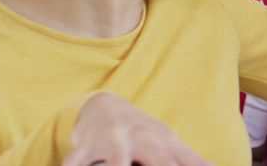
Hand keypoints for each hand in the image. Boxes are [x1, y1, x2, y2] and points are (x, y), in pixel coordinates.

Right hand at [62, 93, 208, 165]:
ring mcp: (113, 141)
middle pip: (158, 160)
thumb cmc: (141, 133)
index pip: (183, 163)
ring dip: (118, 165)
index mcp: (164, 142)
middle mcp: (141, 139)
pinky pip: (75, 161)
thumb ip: (191, 160)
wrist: (103, 106)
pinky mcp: (84, 146)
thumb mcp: (168, 143)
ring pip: (116, 159)